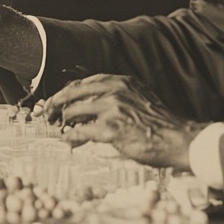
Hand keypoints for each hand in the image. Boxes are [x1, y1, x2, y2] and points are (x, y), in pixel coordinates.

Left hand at [44, 74, 207, 169]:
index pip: (85, 82)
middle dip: (56, 103)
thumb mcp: (139, 99)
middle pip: (73, 92)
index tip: (57, 99)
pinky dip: (71, 138)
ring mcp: (112, 109)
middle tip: (48, 113)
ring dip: (64, 123)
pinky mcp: (111, 129)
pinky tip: (69, 142)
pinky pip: (81, 132)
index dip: (67, 91)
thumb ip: (116, 98)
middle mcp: (115, 90)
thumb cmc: (160, 123)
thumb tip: (92, 107)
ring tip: (61, 131)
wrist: (176, 138)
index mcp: (122, 81)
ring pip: (74, 112)